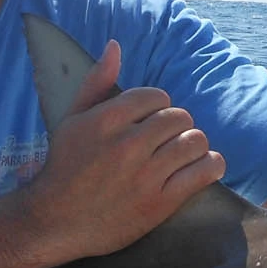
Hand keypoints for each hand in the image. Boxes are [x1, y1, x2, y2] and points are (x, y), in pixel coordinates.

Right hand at [19, 39, 225, 261]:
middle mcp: (127, 144)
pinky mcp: (159, 203)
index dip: (158, 106)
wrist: (56, 221)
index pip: (156, 96)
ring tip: (182, 153)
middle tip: (167, 140)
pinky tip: (201, 167)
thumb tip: (115, 46)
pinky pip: (203, 172)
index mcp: (106, 120)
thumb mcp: (72, 120)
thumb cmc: (64, 168)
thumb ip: (96, 82)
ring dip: (194, 144)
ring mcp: (145, 175)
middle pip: (179, 117)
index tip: (151, 121)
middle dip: (176, 126)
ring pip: (195, 141)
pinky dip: (210, 165)